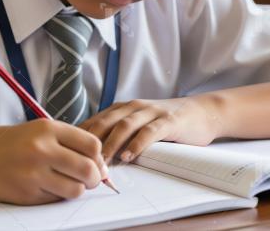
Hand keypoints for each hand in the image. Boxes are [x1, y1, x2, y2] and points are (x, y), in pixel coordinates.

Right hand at [0, 119, 108, 204]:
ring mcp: (34, 173)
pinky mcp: (27, 194)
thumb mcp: (38, 131)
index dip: (99, 157)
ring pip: (76, 189)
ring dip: (77, 189)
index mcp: (47, 128)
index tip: (97, 162)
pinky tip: (47, 186)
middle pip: (88, 168)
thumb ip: (68, 142)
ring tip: (68, 183)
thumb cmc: (8, 144)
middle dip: (94, 177)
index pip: (91, 144)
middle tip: (90, 178)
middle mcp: (41, 149)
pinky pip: (57, 199)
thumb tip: (99, 164)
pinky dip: (58, 196)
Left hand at [80, 96, 222, 162]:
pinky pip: (150, 131)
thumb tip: (91, 156)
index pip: (94, 122)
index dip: (79, 139)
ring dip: (110, 144)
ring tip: (101, 162)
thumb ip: (118, 134)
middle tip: (80, 163)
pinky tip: (129, 156)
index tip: (68, 156)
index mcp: (122, 109)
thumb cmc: (166, 122)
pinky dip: (137, 143)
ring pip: (124, 126)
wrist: (201, 111)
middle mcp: (133, 107)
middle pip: (104, 122)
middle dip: (89, 143)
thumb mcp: (138, 124)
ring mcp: (151, 112)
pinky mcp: (168, 120)